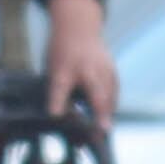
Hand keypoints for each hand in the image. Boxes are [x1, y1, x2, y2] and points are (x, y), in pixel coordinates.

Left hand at [43, 10, 121, 127]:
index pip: (59, 87)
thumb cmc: (61, 54)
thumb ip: (58, 92)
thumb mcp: (51, 70)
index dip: (57, 102)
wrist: (78, 28)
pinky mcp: (113, 73)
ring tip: (101, 135)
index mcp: (65, 68)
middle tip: (101, 134)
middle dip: (100, 114)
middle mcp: (87, 68)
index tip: (56, 115)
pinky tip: (106, 120)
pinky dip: (110, 108)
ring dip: (107, 116)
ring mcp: (104, 70)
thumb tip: (63, 118)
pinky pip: (114, 94)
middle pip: (96, 94)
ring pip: (109, 96)